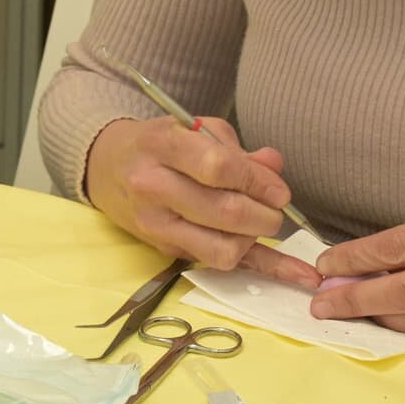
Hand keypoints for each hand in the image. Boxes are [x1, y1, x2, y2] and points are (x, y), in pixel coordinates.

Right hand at [82, 117, 319, 284]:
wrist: (108, 167)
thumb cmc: (159, 144)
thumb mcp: (195, 130)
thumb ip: (237, 149)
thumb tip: (274, 167)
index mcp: (160, 145)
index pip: (218, 168)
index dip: (258, 181)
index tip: (278, 189)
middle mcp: (152, 186)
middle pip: (224, 212)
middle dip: (264, 215)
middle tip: (275, 208)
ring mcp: (155, 223)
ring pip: (221, 248)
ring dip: (255, 239)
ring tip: (257, 223)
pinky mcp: (163, 248)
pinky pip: (219, 263)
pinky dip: (262, 267)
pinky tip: (296, 273)